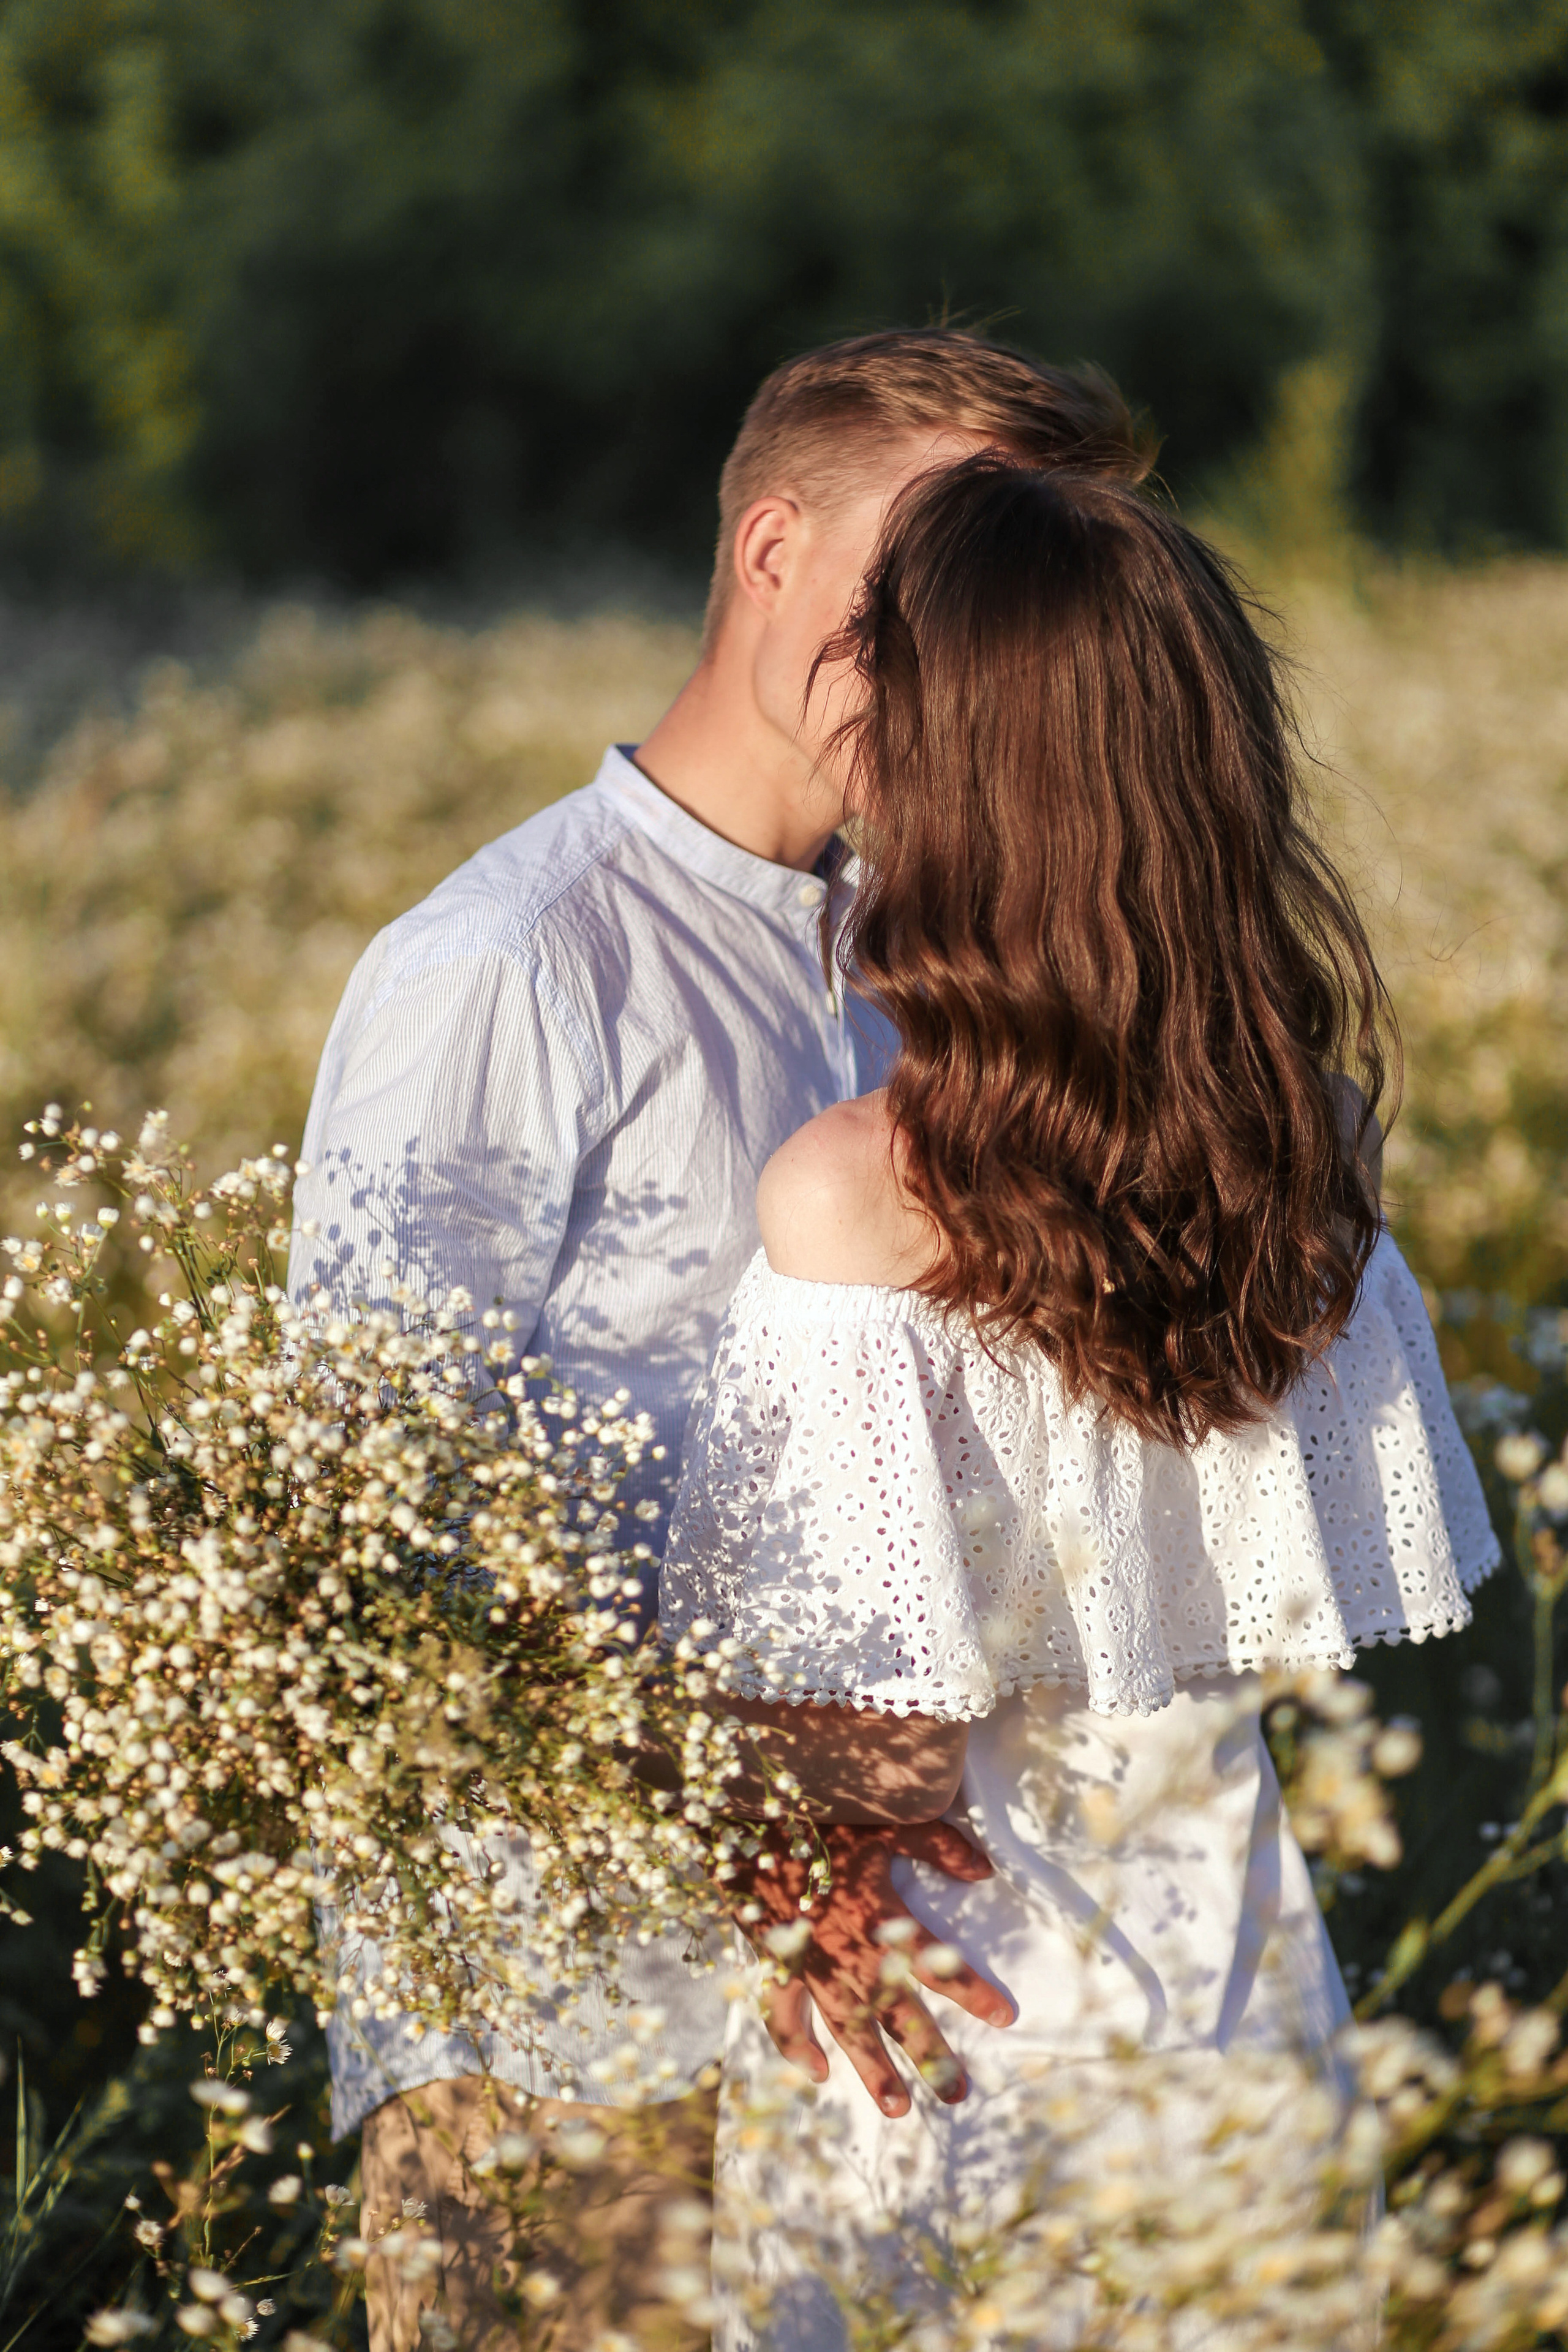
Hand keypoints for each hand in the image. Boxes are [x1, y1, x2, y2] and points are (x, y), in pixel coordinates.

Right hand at [729, 1820, 1014, 2116]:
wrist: (749, 1818)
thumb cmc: (823, 1816)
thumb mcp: (887, 1821)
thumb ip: (938, 1845)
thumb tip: (983, 1870)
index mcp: (881, 1919)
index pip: (938, 1964)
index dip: (973, 1992)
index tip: (1004, 2018)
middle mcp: (850, 1953)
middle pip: (898, 2014)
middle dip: (930, 2054)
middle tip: (957, 2094)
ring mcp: (812, 1964)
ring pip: (847, 2027)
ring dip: (872, 2069)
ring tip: (898, 2108)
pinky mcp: (778, 1963)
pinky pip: (785, 2014)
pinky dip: (797, 2045)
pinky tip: (818, 2074)